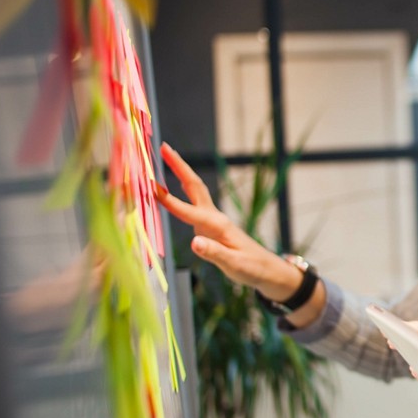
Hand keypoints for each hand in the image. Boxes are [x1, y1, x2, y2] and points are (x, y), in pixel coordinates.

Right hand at [156, 143, 307, 304]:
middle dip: (179, 166)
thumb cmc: (252, 268)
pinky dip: (182, 190)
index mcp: (218, 226)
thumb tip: (194, 242)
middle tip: (163, 147)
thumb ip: (214, 253)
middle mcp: (215, 218)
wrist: (267, 269)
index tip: (150, 186)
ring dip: (181, 173)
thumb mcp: (234, 264)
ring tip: (166, 157)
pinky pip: (192, 203)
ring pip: (194, 191)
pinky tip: (175, 187)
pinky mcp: (211, 225)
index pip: (189, 211)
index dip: (169, 200)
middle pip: (194, 186)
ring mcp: (213, 220)